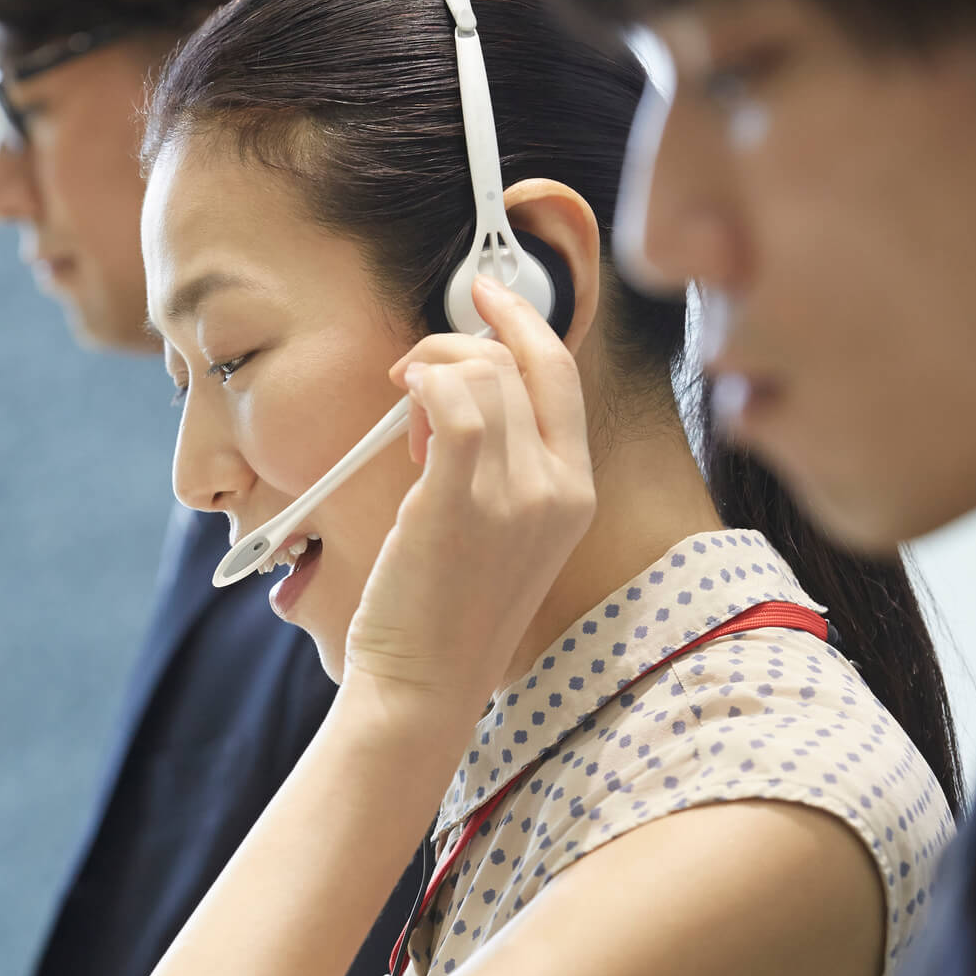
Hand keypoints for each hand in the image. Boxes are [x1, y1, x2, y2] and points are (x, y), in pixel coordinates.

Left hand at [344, 275, 594, 702]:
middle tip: (413, 371)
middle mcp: (557, 486)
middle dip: (460, 342)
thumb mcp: (499, 532)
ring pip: (481, 374)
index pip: (561, 375)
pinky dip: (422, 381)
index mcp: (574, 492)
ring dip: (429, 369)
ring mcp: (515, 492)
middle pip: (521, 362)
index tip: (487, 292)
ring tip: (403, 419)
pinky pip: (450, 401)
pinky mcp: (460, 498)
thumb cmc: (445, 614)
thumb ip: (496, 463)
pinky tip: (401, 398)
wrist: (425, 683)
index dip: (524, 321)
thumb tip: (451, 395)